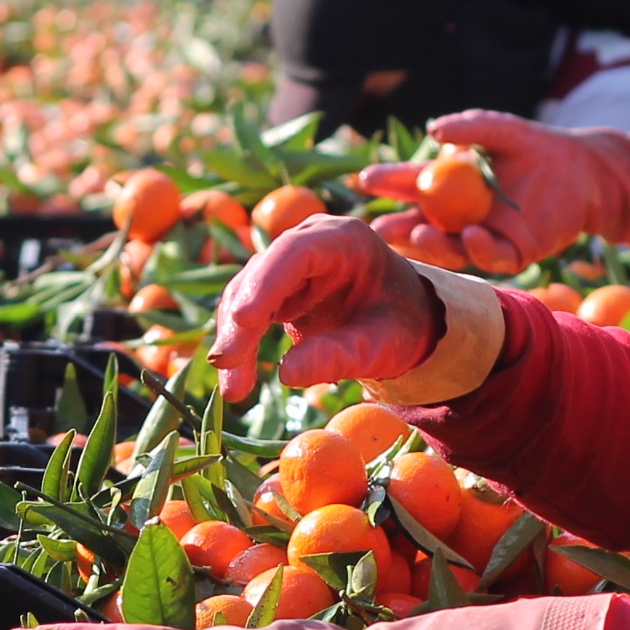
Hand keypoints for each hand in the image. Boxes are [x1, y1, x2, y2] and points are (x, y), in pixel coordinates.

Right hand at [209, 213, 440, 400]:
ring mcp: (288, 261)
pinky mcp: (275, 286)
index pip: (294, 251)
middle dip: (241, 321)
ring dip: (234, 338)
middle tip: (227, 364)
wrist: (402, 319)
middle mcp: (310, 240)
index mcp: (345, 240)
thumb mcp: (382, 347)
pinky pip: (246, 310)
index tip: (243, 320)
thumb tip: (286, 375)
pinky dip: (240, 343)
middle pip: (262, 273)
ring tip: (234, 389)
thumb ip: (339, 357)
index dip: (265, 283)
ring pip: (245, 293)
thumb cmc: (399, 326)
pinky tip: (237, 378)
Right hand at [351, 112, 603, 272]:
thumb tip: (434, 130)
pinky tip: (471, 237)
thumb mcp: (501, 129)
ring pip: (450, 249)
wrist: (583, 172)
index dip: (389, 182)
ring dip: (433, 245)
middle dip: (399, 228)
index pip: (412, 184)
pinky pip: (491, 257)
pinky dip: (479, 249)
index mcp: (450, 184)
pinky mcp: (514, 252)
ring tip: (420, 233)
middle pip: (422, 226)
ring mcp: (484, 236)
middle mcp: (460, 215)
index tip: (366, 179)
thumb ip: (470, 126)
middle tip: (379, 227)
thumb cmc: (537, 146)